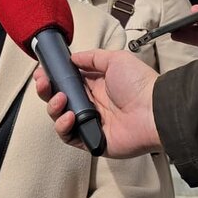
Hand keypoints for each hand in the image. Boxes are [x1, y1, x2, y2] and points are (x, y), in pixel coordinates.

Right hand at [34, 49, 159, 158]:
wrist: (155, 110)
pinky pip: (69, 137)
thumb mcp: (116, 60)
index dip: (53, 78)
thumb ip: (92, 57)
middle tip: (42, 83)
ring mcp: (91, 122)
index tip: (42, 72)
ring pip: (60, 117)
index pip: (67, 82)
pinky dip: (64, 126)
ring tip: (61, 99)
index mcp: (96, 85)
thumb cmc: (140, 84)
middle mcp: (91, 104)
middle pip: (59, 99)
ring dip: (53, 107)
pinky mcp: (92, 140)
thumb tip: (73, 57)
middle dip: (46, 91)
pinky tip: (71, 116)